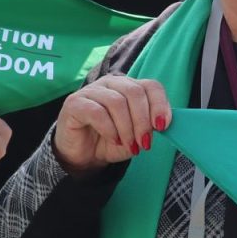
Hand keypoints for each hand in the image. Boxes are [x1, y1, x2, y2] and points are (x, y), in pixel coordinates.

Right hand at [52, 75, 171, 174]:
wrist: (84, 154)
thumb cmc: (112, 140)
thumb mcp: (137, 135)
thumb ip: (150, 125)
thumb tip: (162, 122)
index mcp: (129, 86)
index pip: (151, 85)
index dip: (160, 105)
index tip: (162, 126)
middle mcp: (111, 83)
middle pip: (135, 92)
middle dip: (143, 121)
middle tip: (144, 142)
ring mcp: (91, 91)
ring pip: (117, 102)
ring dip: (127, 128)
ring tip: (128, 144)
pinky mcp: (74, 103)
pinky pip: (97, 112)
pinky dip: (109, 129)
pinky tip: (113, 139)